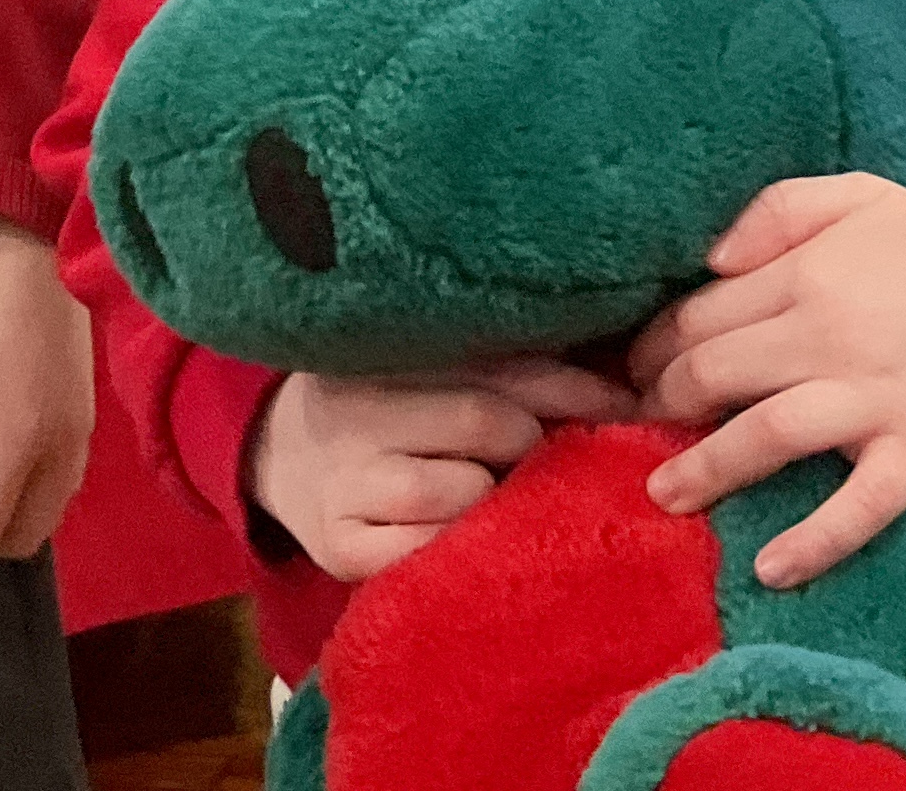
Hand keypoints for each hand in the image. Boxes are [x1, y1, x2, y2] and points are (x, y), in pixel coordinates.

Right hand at [245, 356, 635, 582]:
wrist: (279, 454)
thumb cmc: (384, 405)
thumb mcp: (426, 364)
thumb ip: (502, 366)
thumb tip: (618, 384)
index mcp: (383, 351)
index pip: (499, 364)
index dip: (572, 387)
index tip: (627, 402)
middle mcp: (354, 409)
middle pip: (485, 422)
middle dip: (533, 444)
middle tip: (547, 455)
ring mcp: (343, 482)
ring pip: (460, 492)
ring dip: (496, 499)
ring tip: (493, 495)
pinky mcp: (338, 549)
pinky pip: (426, 553)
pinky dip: (458, 549)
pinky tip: (462, 538)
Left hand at [624, 178, 905, 587]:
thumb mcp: (855, 194)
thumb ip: (774, 211)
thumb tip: (709, 260)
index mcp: (806, 274)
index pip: (700, 317)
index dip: (656, 348)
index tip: (636, 371)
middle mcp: (829, 335)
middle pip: (716, 375)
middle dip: (664, 404)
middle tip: (641, 425)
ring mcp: (876, 398)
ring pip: (768, 435)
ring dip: (707, 469)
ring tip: (665, 495)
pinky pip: (860, 506)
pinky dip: (814, 541)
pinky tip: (771, 567)